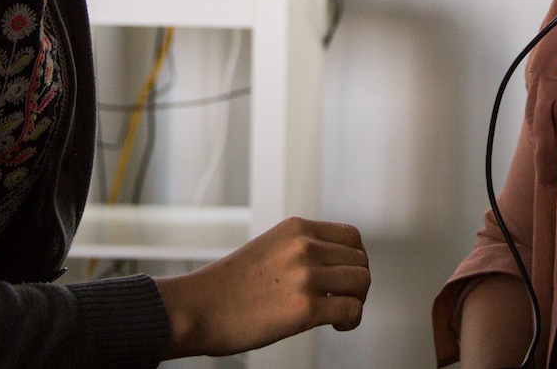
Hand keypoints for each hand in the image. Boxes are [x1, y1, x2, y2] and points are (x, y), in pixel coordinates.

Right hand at [155, 217, 370, 357]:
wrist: (195, 308)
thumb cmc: (224, 288)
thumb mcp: (267, 250)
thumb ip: (298, 251)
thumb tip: (329, 269)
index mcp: (295, 229)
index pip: (351, 236)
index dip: (355, 260)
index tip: (346, 277)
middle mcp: (304, 246)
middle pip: (360, 260)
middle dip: (357, 284)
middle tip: (343, 301)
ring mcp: (306, 275)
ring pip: (361, 282)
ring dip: (357, 302)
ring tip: (340, 315)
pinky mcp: (306, 306)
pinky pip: (351, 310)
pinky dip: (351, 320)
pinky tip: (337, 326)